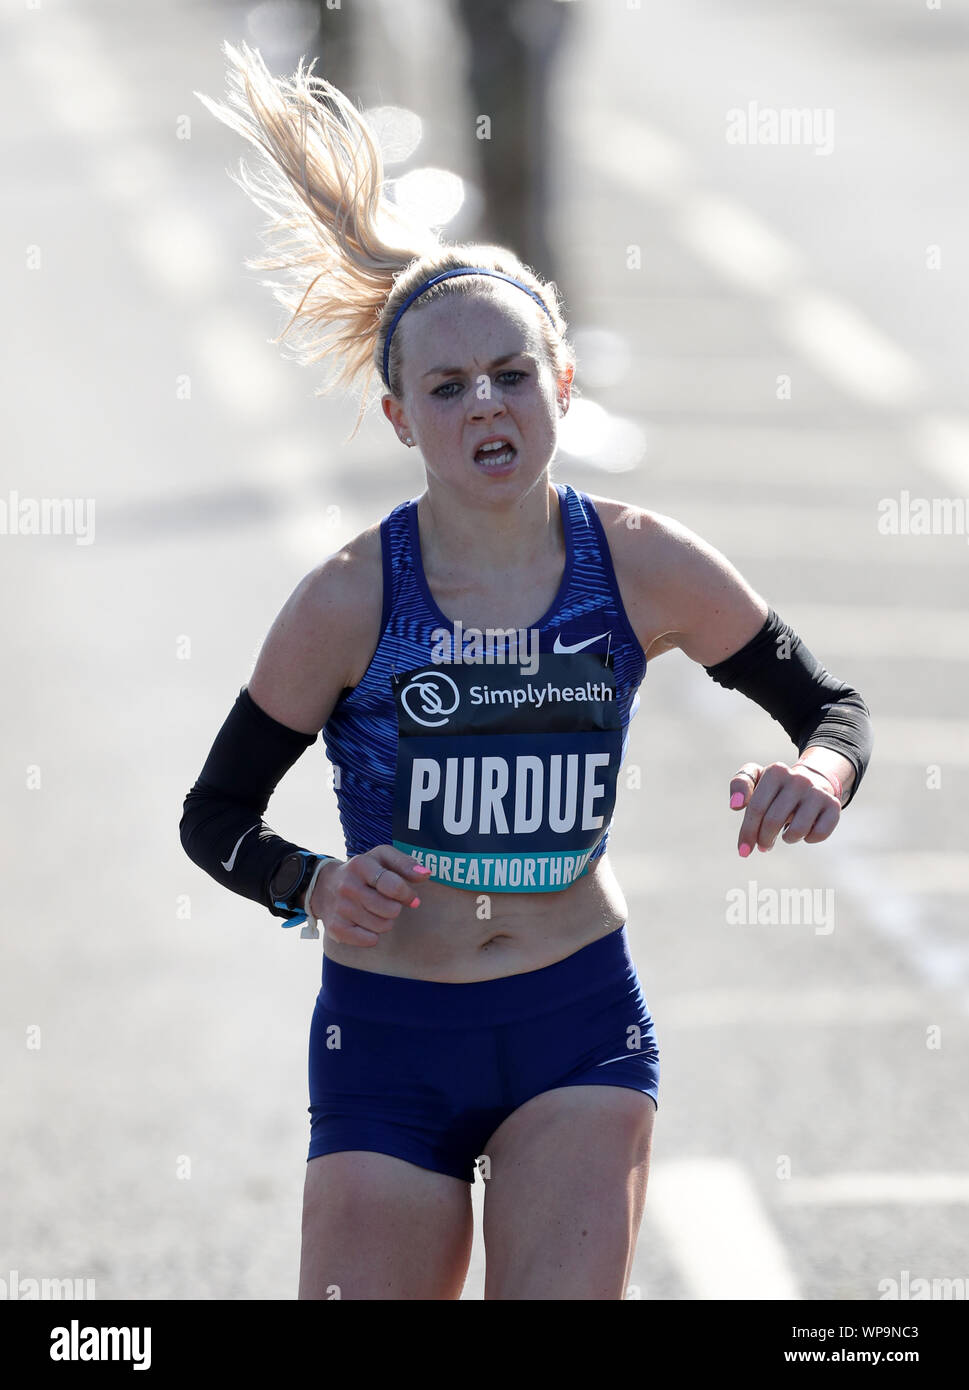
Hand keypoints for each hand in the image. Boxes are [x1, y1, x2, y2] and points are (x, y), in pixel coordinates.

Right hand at [308, 846, 431, 946]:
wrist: (323, 886)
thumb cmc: (363, 872)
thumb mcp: (382, 858)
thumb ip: (405, 864)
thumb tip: (426, 874)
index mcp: (361, 865)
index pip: (393, 886)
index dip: (407, 895)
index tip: (411, 898)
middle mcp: (348, 886)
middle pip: (390, 910)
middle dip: (396, 908)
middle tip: (388, 903)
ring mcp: (340, 908)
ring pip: (382, 926)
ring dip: (386, 921)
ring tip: (376, 911)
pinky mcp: (336, 928)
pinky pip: (369, 940)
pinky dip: (373, 935)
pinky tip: (366, 923)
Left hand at [729, 761, 840, 856]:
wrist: (812, 781)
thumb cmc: (775, 788)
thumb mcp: (756, 779)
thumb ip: (740, 784)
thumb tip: (735, 805)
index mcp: (776, 771)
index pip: (756, 808)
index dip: (747, 832)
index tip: (743, 849)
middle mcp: (799, 778)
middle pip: (773, 821)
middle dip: (764, 839)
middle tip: (763, 846)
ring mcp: (817, 792)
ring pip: (797, 831)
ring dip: (788, 839)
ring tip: (785, 833)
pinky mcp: (833, 805)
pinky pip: (819, 833)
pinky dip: (809, 838)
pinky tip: (805, 832)